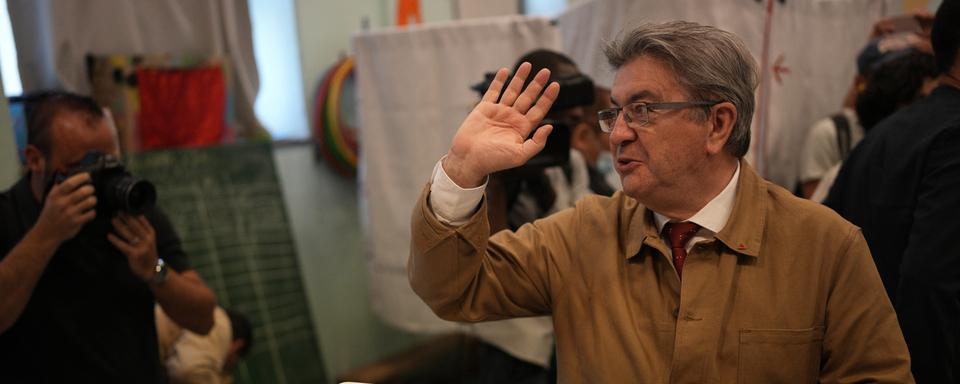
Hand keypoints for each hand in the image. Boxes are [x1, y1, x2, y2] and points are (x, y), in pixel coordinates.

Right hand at [33, 172, 96, 243]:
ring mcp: (70, 213)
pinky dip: (92, 212)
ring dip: (93, 200)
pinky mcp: (76, 222)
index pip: (71, 182)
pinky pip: (91, 213)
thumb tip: (68, 172)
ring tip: (90, 201)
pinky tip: (88, 212)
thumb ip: (59, 186)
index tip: (87, 176)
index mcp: (55, 195)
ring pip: (90, 201)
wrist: (46, 233)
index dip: (82, 177)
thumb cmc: (51, 213)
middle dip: (91, 189)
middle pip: (84, 191)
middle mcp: (62, 203)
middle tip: (90, 190)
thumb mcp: (50, 198)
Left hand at [108, 213, 158, 282]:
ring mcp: (141, 246)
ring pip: (128, 233)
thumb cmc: (147, 254)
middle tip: (116, 210)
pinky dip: (115, 240)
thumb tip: (128, 219)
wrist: (152, 270)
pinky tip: (109, 236)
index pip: (141, 220)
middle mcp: (147, 238)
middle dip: (125, 217)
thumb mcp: (148, 240)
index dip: (132, 213)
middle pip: (134, 224)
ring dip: (119, 225)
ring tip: (113, 219)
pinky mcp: (134, 254)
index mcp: (151, 233)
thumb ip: (141, 231)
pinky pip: (123, 245)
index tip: (124, 207)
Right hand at [444, 62, 559, 186]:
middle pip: (528, 97)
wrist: (469, 159)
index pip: (539, 110)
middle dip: (537, 84)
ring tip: (527, 65)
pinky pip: (493, 91)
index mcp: (522, 129)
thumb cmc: (494, 161)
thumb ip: (537, 143)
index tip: (555, 85)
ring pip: (512, 91)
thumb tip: (550, 126)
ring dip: (520, 78)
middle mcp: (512, 118)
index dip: (547, 98)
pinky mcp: (484, 108)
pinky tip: (505, 71)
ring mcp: (498, 112)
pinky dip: (499, 81)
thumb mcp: (520, 155)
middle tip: (546, 71)